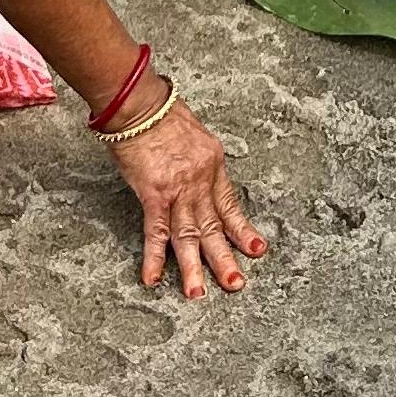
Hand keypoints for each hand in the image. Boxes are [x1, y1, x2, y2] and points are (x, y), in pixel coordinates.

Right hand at [108, 88, 265, 296]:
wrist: (140, 103)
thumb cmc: (161, 112)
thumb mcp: (192, 134)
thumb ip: (195, 160)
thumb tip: (193, 174)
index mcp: (213, 164)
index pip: (229, 205)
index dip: (242, 230)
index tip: (255, 249)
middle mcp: (200, 180)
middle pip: (214, 226)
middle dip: (225, 258)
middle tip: (236, 284)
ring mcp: (178, 189)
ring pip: (189, 235)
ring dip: (193, 266)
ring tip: (197, 294)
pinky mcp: (154, 194)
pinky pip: (156, 231)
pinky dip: (154, 256)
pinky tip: (152, 277)